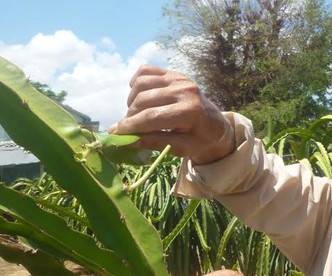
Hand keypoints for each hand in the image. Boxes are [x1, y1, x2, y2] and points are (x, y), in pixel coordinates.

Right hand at [109, 65, 234, 163]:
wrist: (215, 124)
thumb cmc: (199, 140)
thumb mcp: (181, 148)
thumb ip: (155, 143)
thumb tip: (125, 140)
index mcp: (190, 112)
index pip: (152, 117)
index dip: (130, 126)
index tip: (116, 133)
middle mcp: (185, 90)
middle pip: (143, 100)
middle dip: (130, 116)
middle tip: (129, 128)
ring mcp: (179, 79)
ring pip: (141, 84)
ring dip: (132, 100)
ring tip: (136, 114)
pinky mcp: (174, 73)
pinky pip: (145, 71)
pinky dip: (136, 83)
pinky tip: (139, 97)